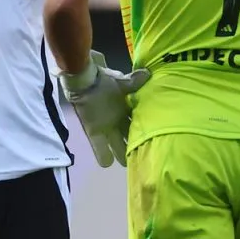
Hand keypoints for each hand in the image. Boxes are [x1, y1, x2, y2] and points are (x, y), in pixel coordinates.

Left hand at [59, 51, 150, 166]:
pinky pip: (99, 146)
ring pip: (117, 146)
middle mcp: (119, 122)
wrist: (82, 79)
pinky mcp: (94, 131)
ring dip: (122, 154)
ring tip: (128, 164)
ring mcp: (107, 128)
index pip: (140, 124)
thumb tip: (148, 74)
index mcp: (127, 110)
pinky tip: (106, 164)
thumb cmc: (102, 80)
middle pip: (131, 138)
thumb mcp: (120, 82)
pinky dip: (102, 155)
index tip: (157, 140)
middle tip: (145, 157)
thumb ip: (133, 82)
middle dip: (137, 147)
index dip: (147, 132)